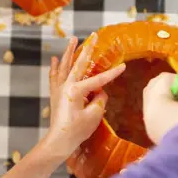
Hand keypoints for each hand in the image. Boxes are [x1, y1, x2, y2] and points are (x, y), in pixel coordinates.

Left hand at [44, 35, 125, 159]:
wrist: (59, 141)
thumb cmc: (77, 130)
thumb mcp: (94, 115)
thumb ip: (100, 99)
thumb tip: (99, 92)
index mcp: (76, 90)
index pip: (99, 79)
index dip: (112, 73)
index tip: (123, 66)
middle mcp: (66, 85)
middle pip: (79, 63)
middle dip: (88, 49)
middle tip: (93, 36)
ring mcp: (59, 88)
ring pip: (64, 65)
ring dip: (69, 51)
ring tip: (73, 39)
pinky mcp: (55, 94)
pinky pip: (54, 76)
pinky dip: (55, 66)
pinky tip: (54, 58)